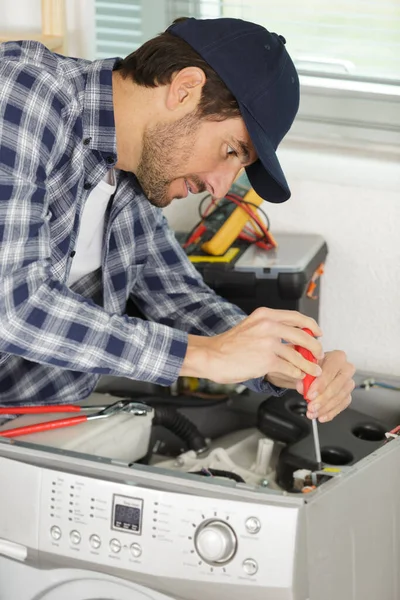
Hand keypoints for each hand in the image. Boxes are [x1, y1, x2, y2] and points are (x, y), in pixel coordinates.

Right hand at [182, 307, 323, 383]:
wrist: (212, 356)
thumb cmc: (228, 346)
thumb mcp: (251, 327)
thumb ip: (271, 330)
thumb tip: (293, 340)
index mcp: (265, 315)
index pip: (296, 317)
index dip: (311, 326)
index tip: (318, 333)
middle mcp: (268, 325)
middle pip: (303, 335)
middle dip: (315, 347)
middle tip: (319, 354)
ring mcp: (268, 343)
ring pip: (298, 354)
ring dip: (309, 365)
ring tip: (314, 370)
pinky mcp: (267, 360)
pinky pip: (290, 368)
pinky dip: (297, 373)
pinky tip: (299, 376)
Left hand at [267, 350, 355, 421]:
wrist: (313, 369)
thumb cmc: (310, 364)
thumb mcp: (303, 365)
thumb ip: (303, 374)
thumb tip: (302, 387)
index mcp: (337, 357)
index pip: (330, 372)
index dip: (320, 385)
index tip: (310, 394)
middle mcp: (346, 368)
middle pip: (337, 386)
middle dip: (323, 399)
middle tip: (311, 406)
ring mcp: (349, 382)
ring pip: (340, 397)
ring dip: (325, 408)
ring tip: (312, 413)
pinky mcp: (348, 394)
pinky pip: (342, 405)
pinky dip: (330, 412)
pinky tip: (321, 416)